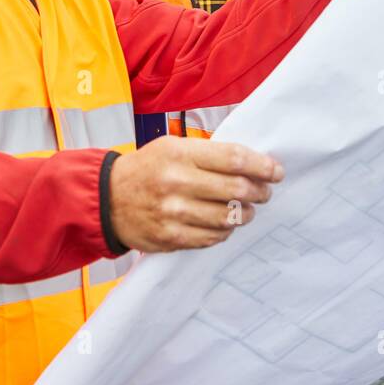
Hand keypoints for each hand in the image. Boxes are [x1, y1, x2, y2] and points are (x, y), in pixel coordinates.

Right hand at [108, 138, 283, 252]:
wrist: (107, 198)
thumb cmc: (147, 168)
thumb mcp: (173, 147)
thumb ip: (209, 154)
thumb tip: (252, 163)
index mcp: (180, 153)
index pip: (234, 158)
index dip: (262, 165)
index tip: (275, 171)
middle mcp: (177, 182)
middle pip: (236, 189)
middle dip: (259, 192)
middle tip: (264, 192)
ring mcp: (173, 212)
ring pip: (227, 217)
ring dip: (245, 214)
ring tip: (246, 209)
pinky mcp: (170, 237)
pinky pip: (211, 237)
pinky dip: (224, 230)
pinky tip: (224, 223)